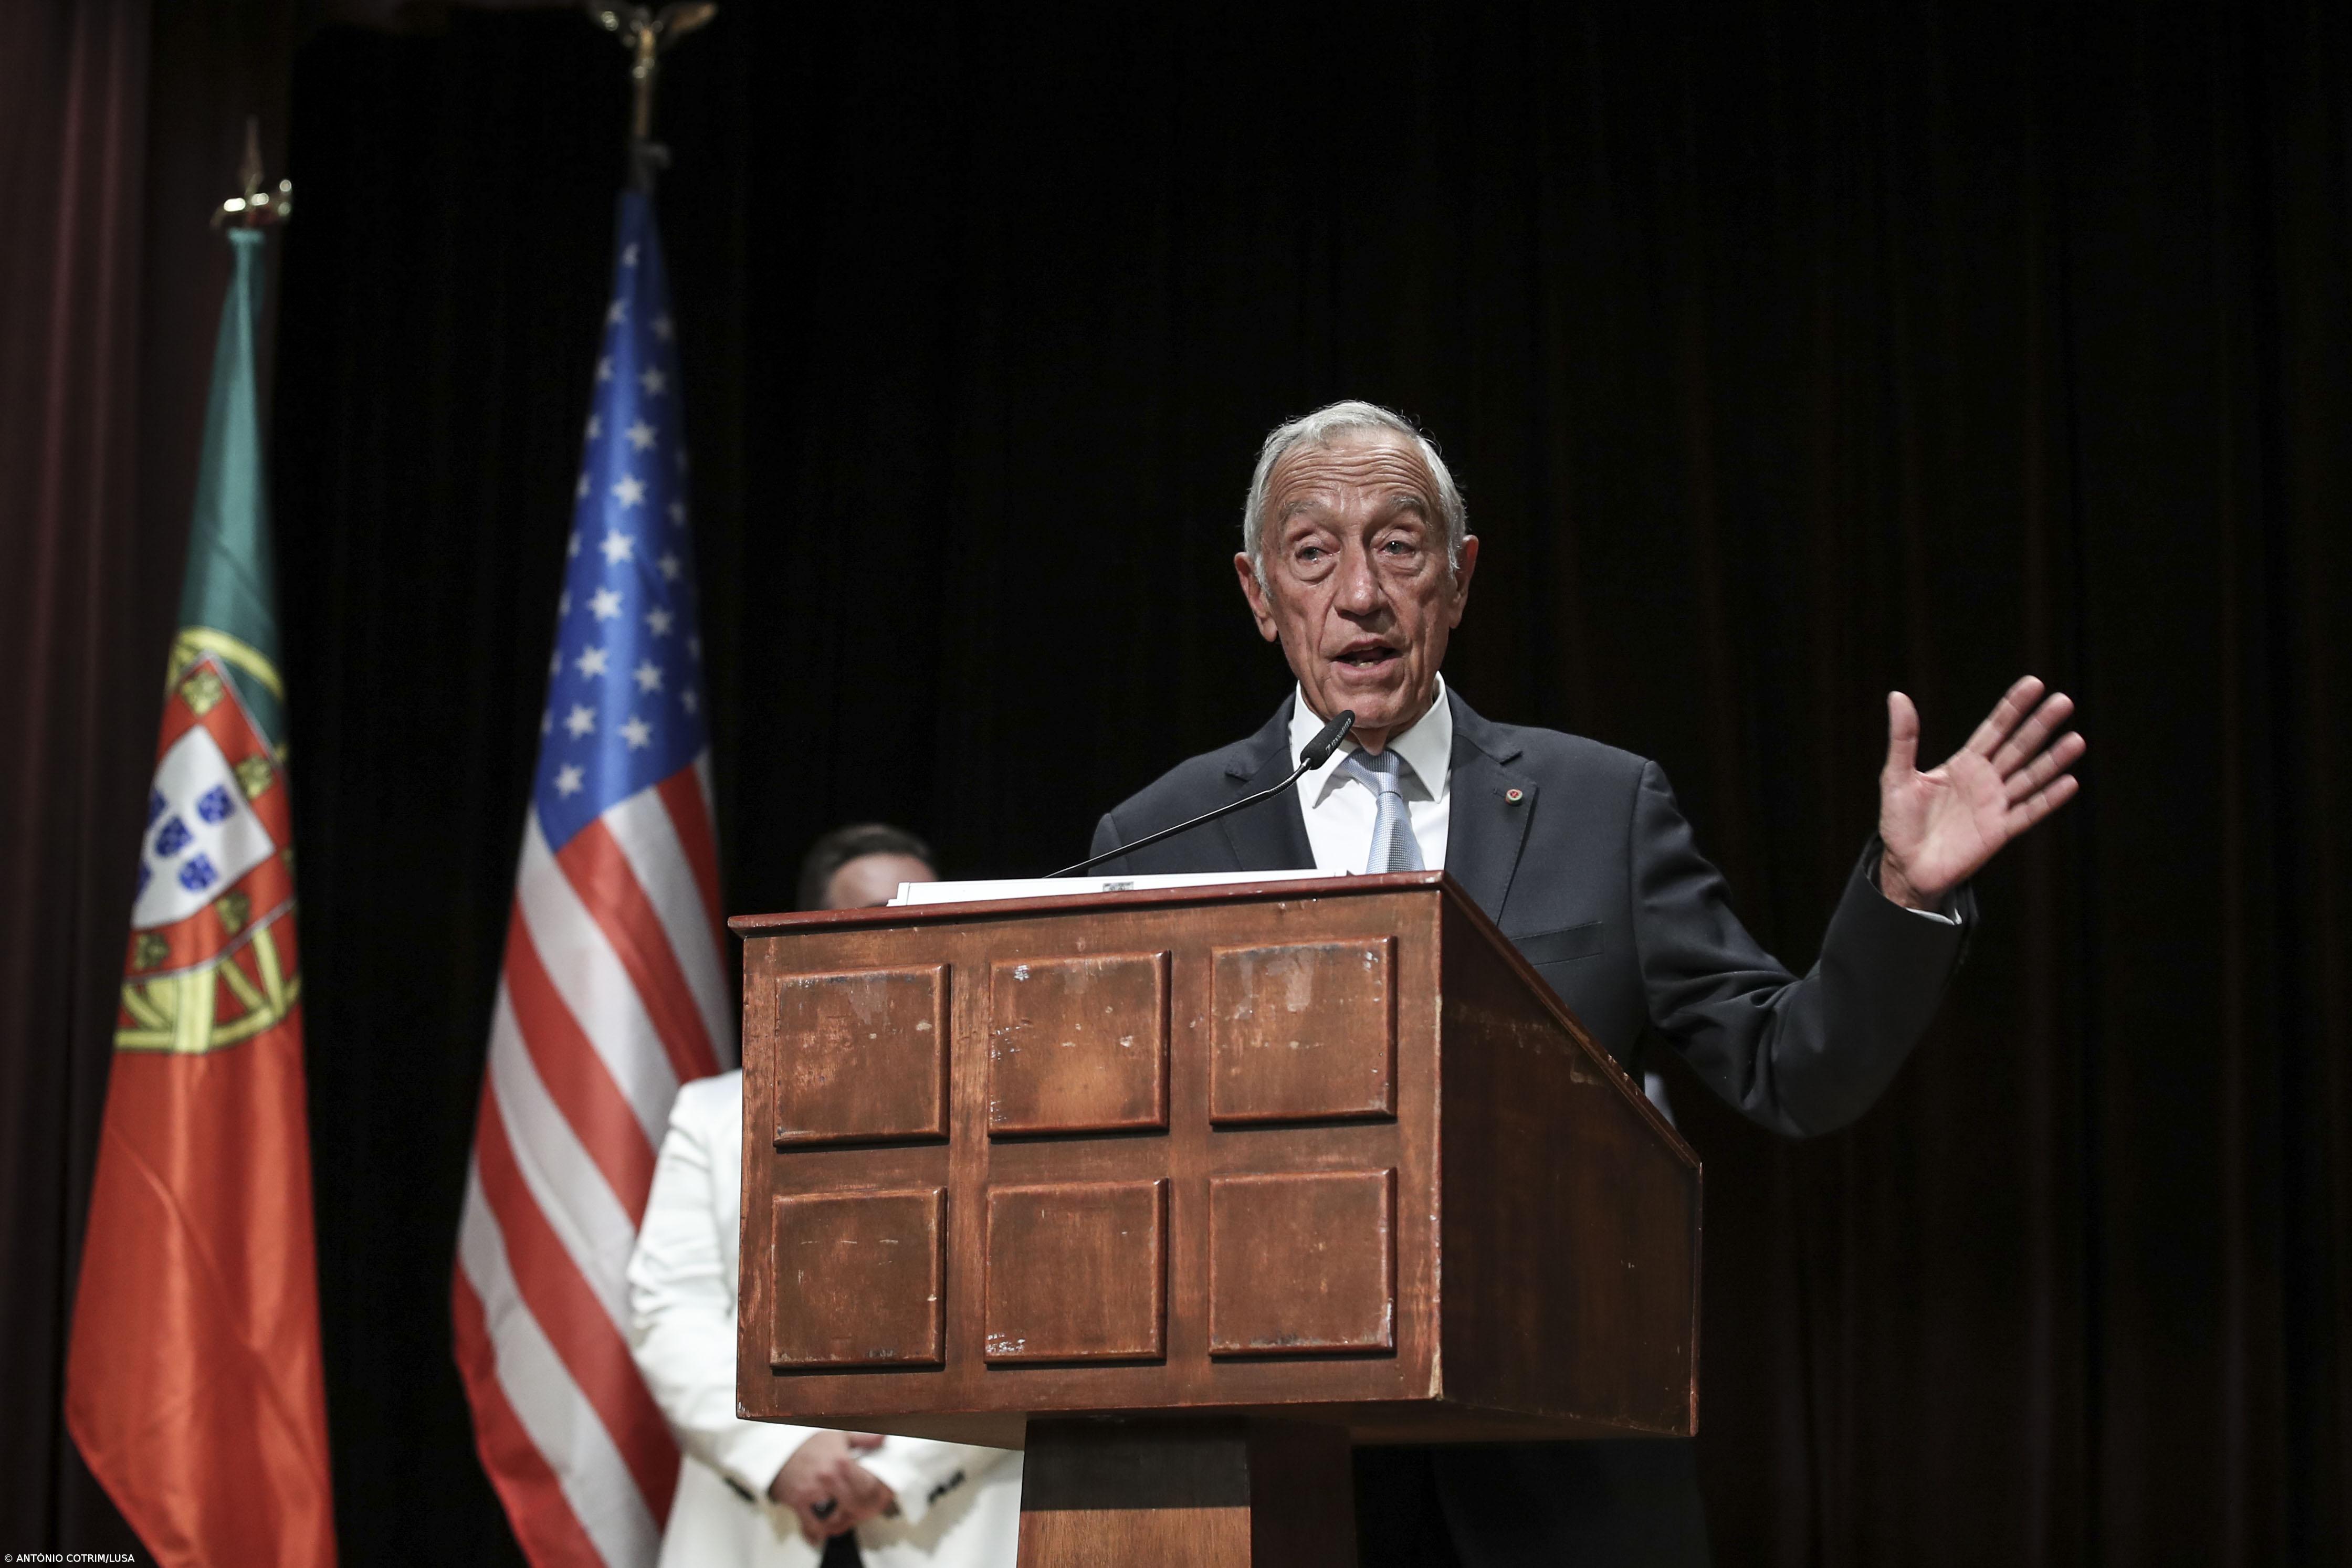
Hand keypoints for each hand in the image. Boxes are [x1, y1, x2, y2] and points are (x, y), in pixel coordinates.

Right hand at [768, 1430, 892, 1543]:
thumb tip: (883, 1438)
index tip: (882, 1499)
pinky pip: (814, 1525)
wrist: (778, 1449)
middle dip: (866, 1510)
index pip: (870, 1487)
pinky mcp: (799, 1502)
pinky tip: (827, 1526)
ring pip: (839, 1517)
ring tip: (848, 1517)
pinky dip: (823, 1530)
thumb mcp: (838, 1436)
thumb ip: (863, 1439)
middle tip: (867, 1511)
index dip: (879, 1496)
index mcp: (843, 1462)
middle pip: (858, 1504)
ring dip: (846, 1521)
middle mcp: (830, 1478)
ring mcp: (814, 1491)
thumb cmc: (810, 1444)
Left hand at [1877, 675, 2083, 907]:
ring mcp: (1995, 805)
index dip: (2013, 708)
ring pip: (2030, 777)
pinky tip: (2069, 783)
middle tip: (2064, 701)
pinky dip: (2048, 799)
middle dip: (2039, 725)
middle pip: (2018, 747)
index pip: (1993, 729)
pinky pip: (2028, 813)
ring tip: (2076, 740)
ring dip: (2052, 760)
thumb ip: (1903, 738)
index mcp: (1963, 764)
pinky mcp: (1999, 831)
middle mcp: (1985, 781)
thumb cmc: (1899, 822)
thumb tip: (1897, 696)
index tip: (2034, 684)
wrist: (1905, 866)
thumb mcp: (1897, 776)